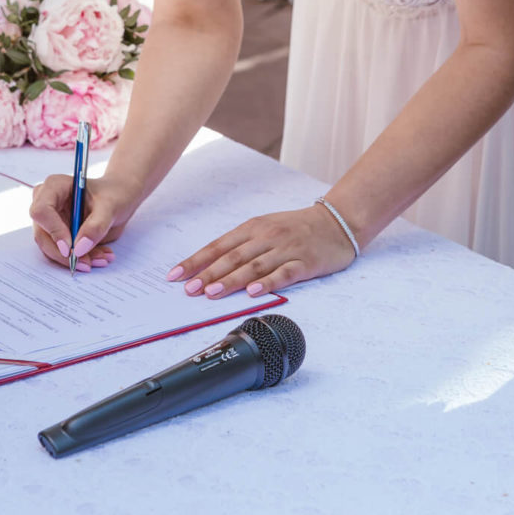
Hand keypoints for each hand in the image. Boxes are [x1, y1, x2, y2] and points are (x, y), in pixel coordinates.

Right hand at [28, 171, 141, 268]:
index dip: (54, 231)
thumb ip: (96, 226)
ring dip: (75, 259)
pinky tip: (100, 257)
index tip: (70, 249)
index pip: (42, 211)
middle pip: (43, 234)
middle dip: (64, 253)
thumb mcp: (111, 207)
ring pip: (52, 247)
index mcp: (55, 186)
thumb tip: (79, 248)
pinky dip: (81, 258)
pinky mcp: (57, 235)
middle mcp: (47, 203)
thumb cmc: (114, 194)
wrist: (120, 198)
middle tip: (86, 263)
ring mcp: (50, 220)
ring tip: (101, 259)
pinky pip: (63, 252)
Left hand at [169, 204, 357, 297]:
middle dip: (209, 273)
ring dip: (232, 280)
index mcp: (255, 227)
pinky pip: (284, 274)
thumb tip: (210, 268)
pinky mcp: (305, 263)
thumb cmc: (298, 228)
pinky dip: (267, 283)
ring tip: (212, 292)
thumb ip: (242, 246)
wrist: (338, 222)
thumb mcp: (267, 228)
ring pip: (255, 266)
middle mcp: (268, 237)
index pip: (219, 245)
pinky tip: (253, 292)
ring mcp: (287, 250)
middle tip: (189, 289)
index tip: (175, 276)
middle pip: (234, 257)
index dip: (196, 261)